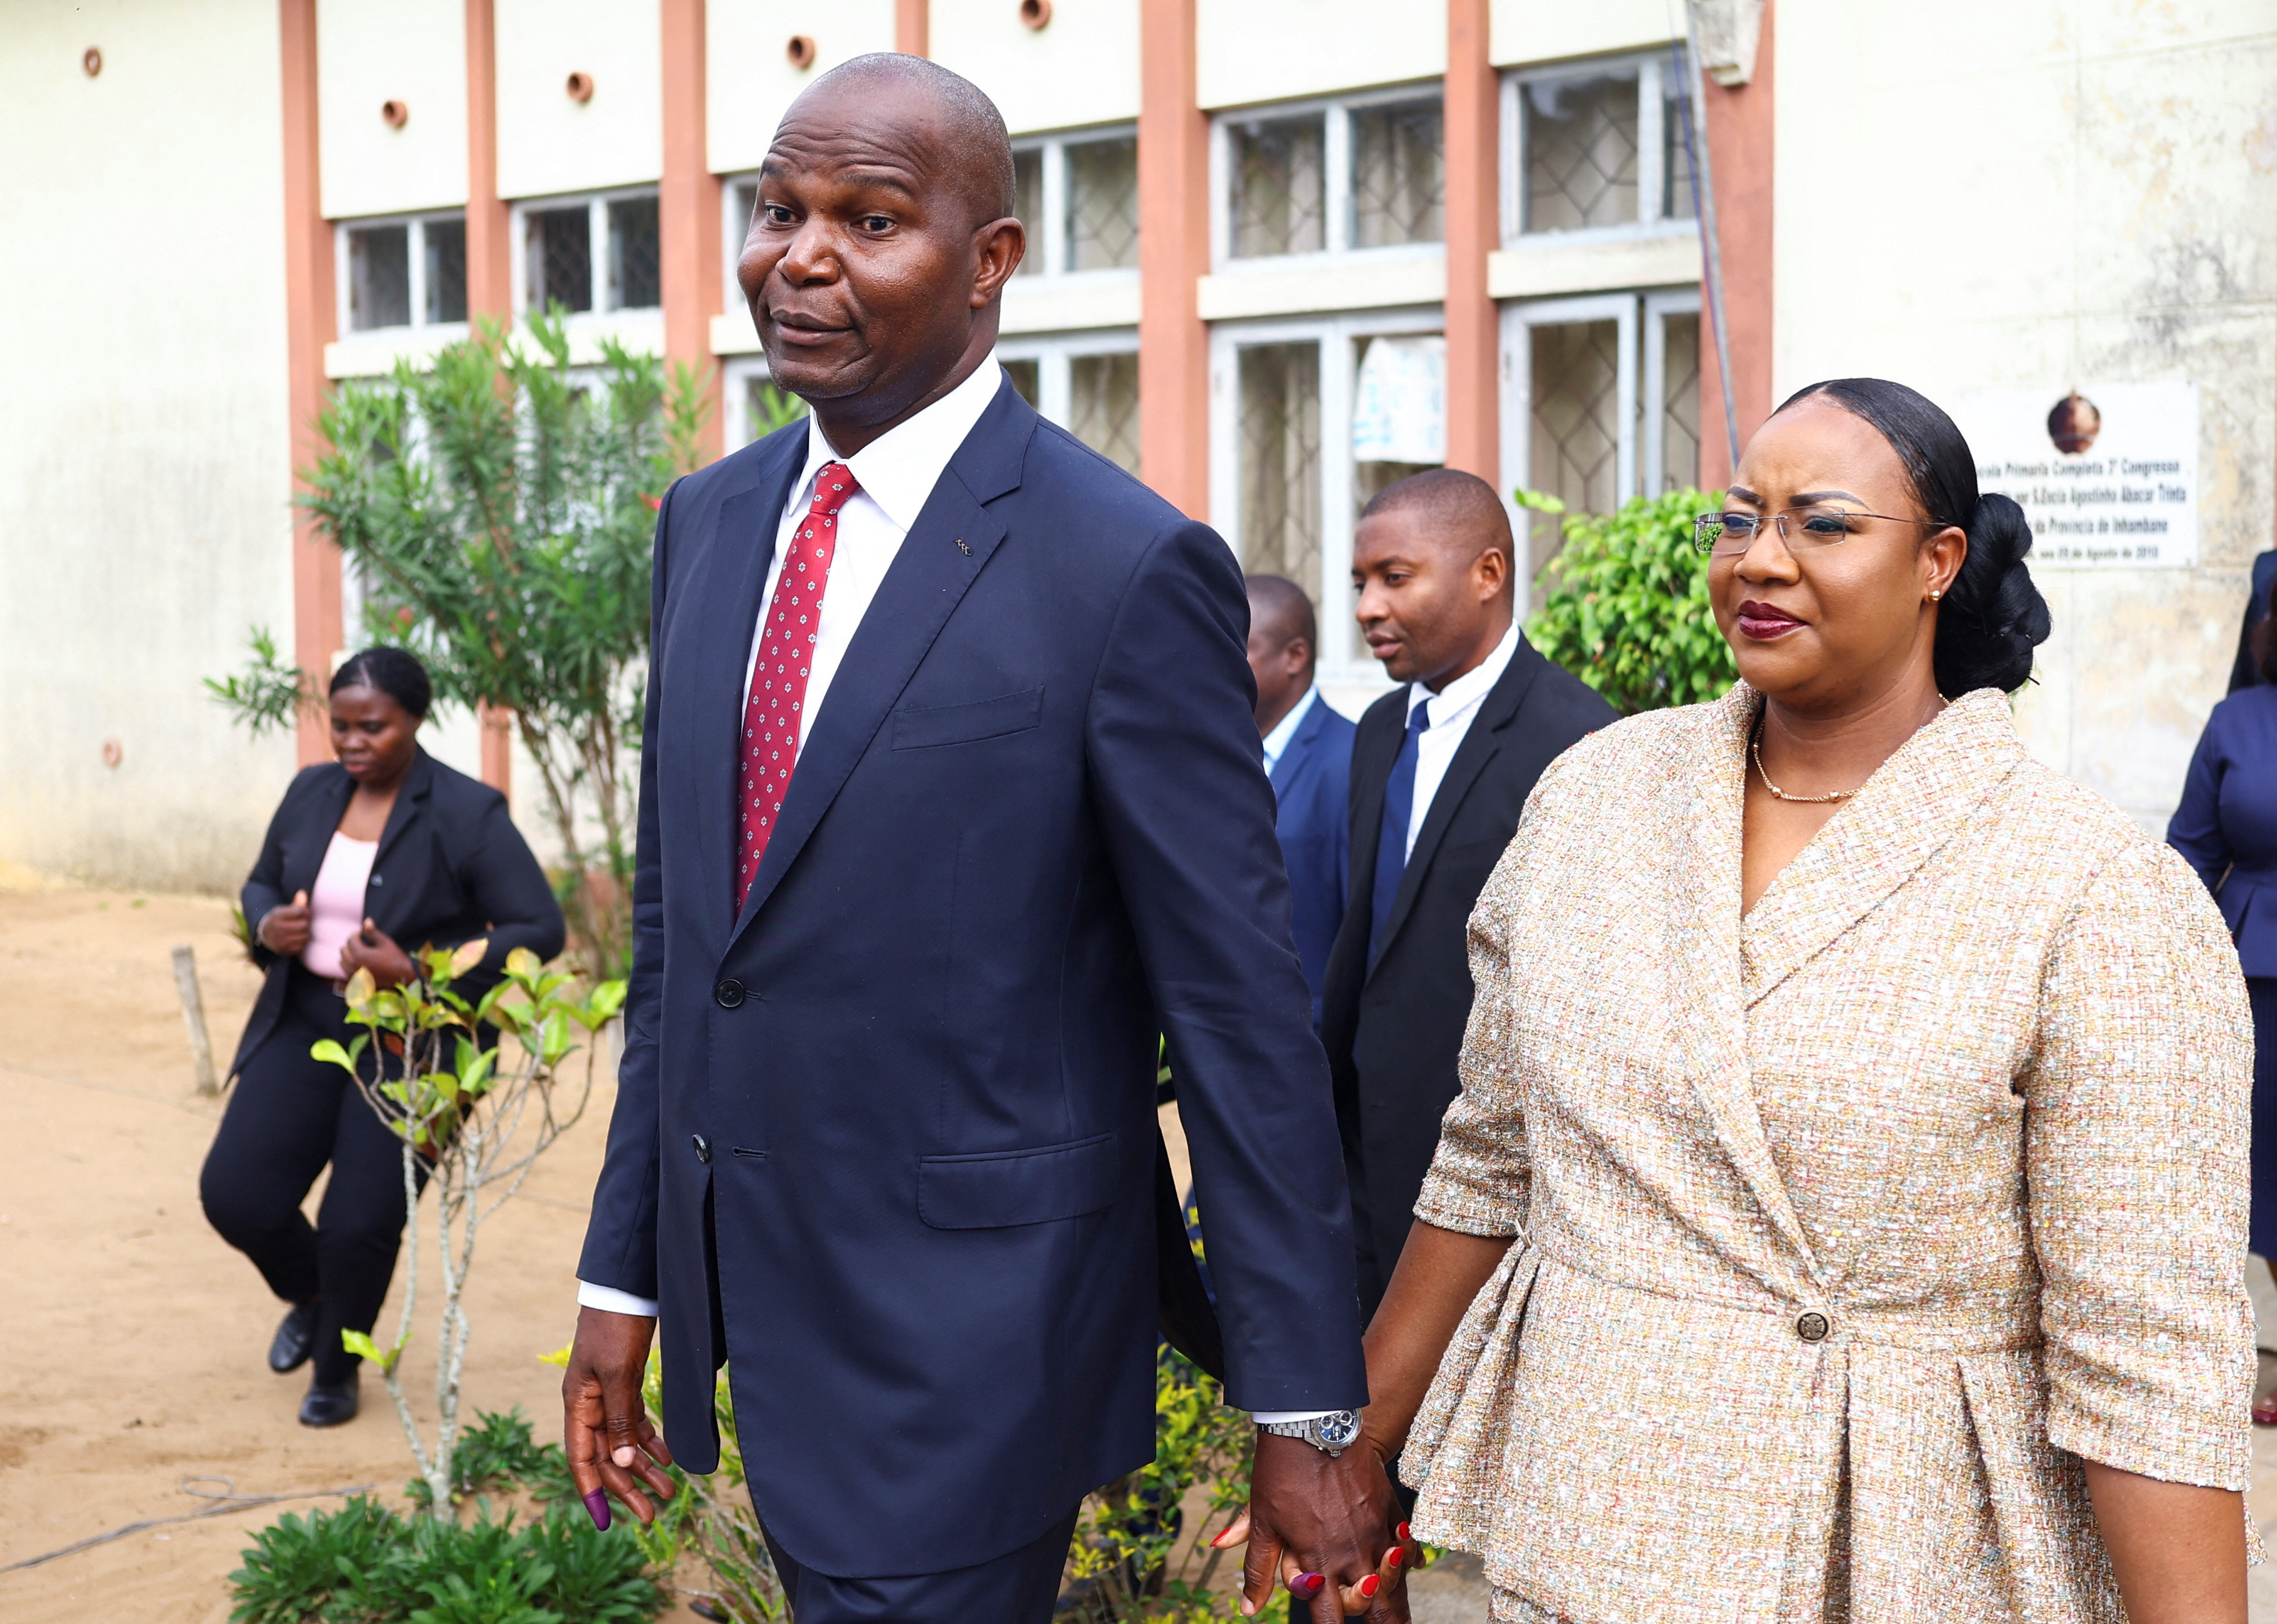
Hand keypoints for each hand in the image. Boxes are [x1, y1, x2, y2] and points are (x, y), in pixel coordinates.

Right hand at [258, 891, 311, 955]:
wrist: (265, 934)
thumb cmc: (280, 919)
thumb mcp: (284, 910)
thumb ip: (296, 903)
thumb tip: (303, 892)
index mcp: (277, 915)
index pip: (300, 911)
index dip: (305, 911)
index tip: (303, 912)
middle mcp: (277, 928)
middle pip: (304, 924)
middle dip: (306, 922)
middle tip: (304, 921)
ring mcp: (280, 940)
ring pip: (305, 936)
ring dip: (306, 932)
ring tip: (302, 930)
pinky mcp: (283, 950)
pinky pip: (302, 946)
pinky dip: (302, 942)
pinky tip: (298, 938)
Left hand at [338, 918, 415, 988]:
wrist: (402, 978)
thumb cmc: (395, 959)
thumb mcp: (385, 943)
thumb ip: (373, 932)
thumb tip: (366, 920)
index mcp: (360, 954)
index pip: (351, 939)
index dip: (356, 934)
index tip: (362, 932)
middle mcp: (354, 965)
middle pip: (344, 950)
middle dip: (351, 944)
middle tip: (361, 942)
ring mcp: (354, 975)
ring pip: (342, 961)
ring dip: (348, 955)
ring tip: (358, 952)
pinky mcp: (356, 982)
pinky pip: (345, 971)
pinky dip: (348, 965)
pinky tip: (357, 963)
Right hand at [562, 1305, 675, 1528]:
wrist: (627, 1290)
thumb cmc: (615, 1327)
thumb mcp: (617, 1373)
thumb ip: (619, 1418)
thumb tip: (619, 1463)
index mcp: (578, 1405)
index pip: (581, 1459)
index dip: (592, 1490)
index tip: (607, 1521)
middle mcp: (589, 1406)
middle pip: (606, 1457)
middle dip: (627, 1486)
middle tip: (651, 1512)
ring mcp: (607, 1397)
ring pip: (623, 1443)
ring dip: (643, 1467)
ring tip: (667, 1489)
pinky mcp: (625, 1386)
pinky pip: (635, 1423)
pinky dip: (650, 1441)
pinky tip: (667, 1457)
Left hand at [1222, 1428, 1413, 1620]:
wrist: (1312, 1424)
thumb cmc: (1281, 1472)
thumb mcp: (1263, 1521)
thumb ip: (1258, 1569)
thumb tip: (1247, 1608)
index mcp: (1319, 1561)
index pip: (1329, 1615)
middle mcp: (1351, 1552)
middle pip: (1373, 1605)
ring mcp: (1374, 1530)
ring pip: (1395, 1578)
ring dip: (1397, 1599)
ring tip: (1402, 1619)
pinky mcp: (1387, 1505)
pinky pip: (1406, 1540)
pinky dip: (1409, 1555)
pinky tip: (1413, 1564)